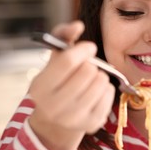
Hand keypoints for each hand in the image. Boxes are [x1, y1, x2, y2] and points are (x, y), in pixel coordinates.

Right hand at [28, 21, 114, 149]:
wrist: (57, 118)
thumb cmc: (57, 81)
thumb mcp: (54, 59)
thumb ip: (62, 36)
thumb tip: (77, 25)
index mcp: (40, 87)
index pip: (69, 60)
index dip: (83, 49)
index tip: (89, 48)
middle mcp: (54, 107)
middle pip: (88, 71)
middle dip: (90, 64)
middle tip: (86, 68)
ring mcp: (74, 119)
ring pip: (101, 81)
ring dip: (99, 75)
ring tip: (90, 80)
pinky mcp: (92, 124)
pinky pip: (109, 94)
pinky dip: (106, 88)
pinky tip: (95, 92)